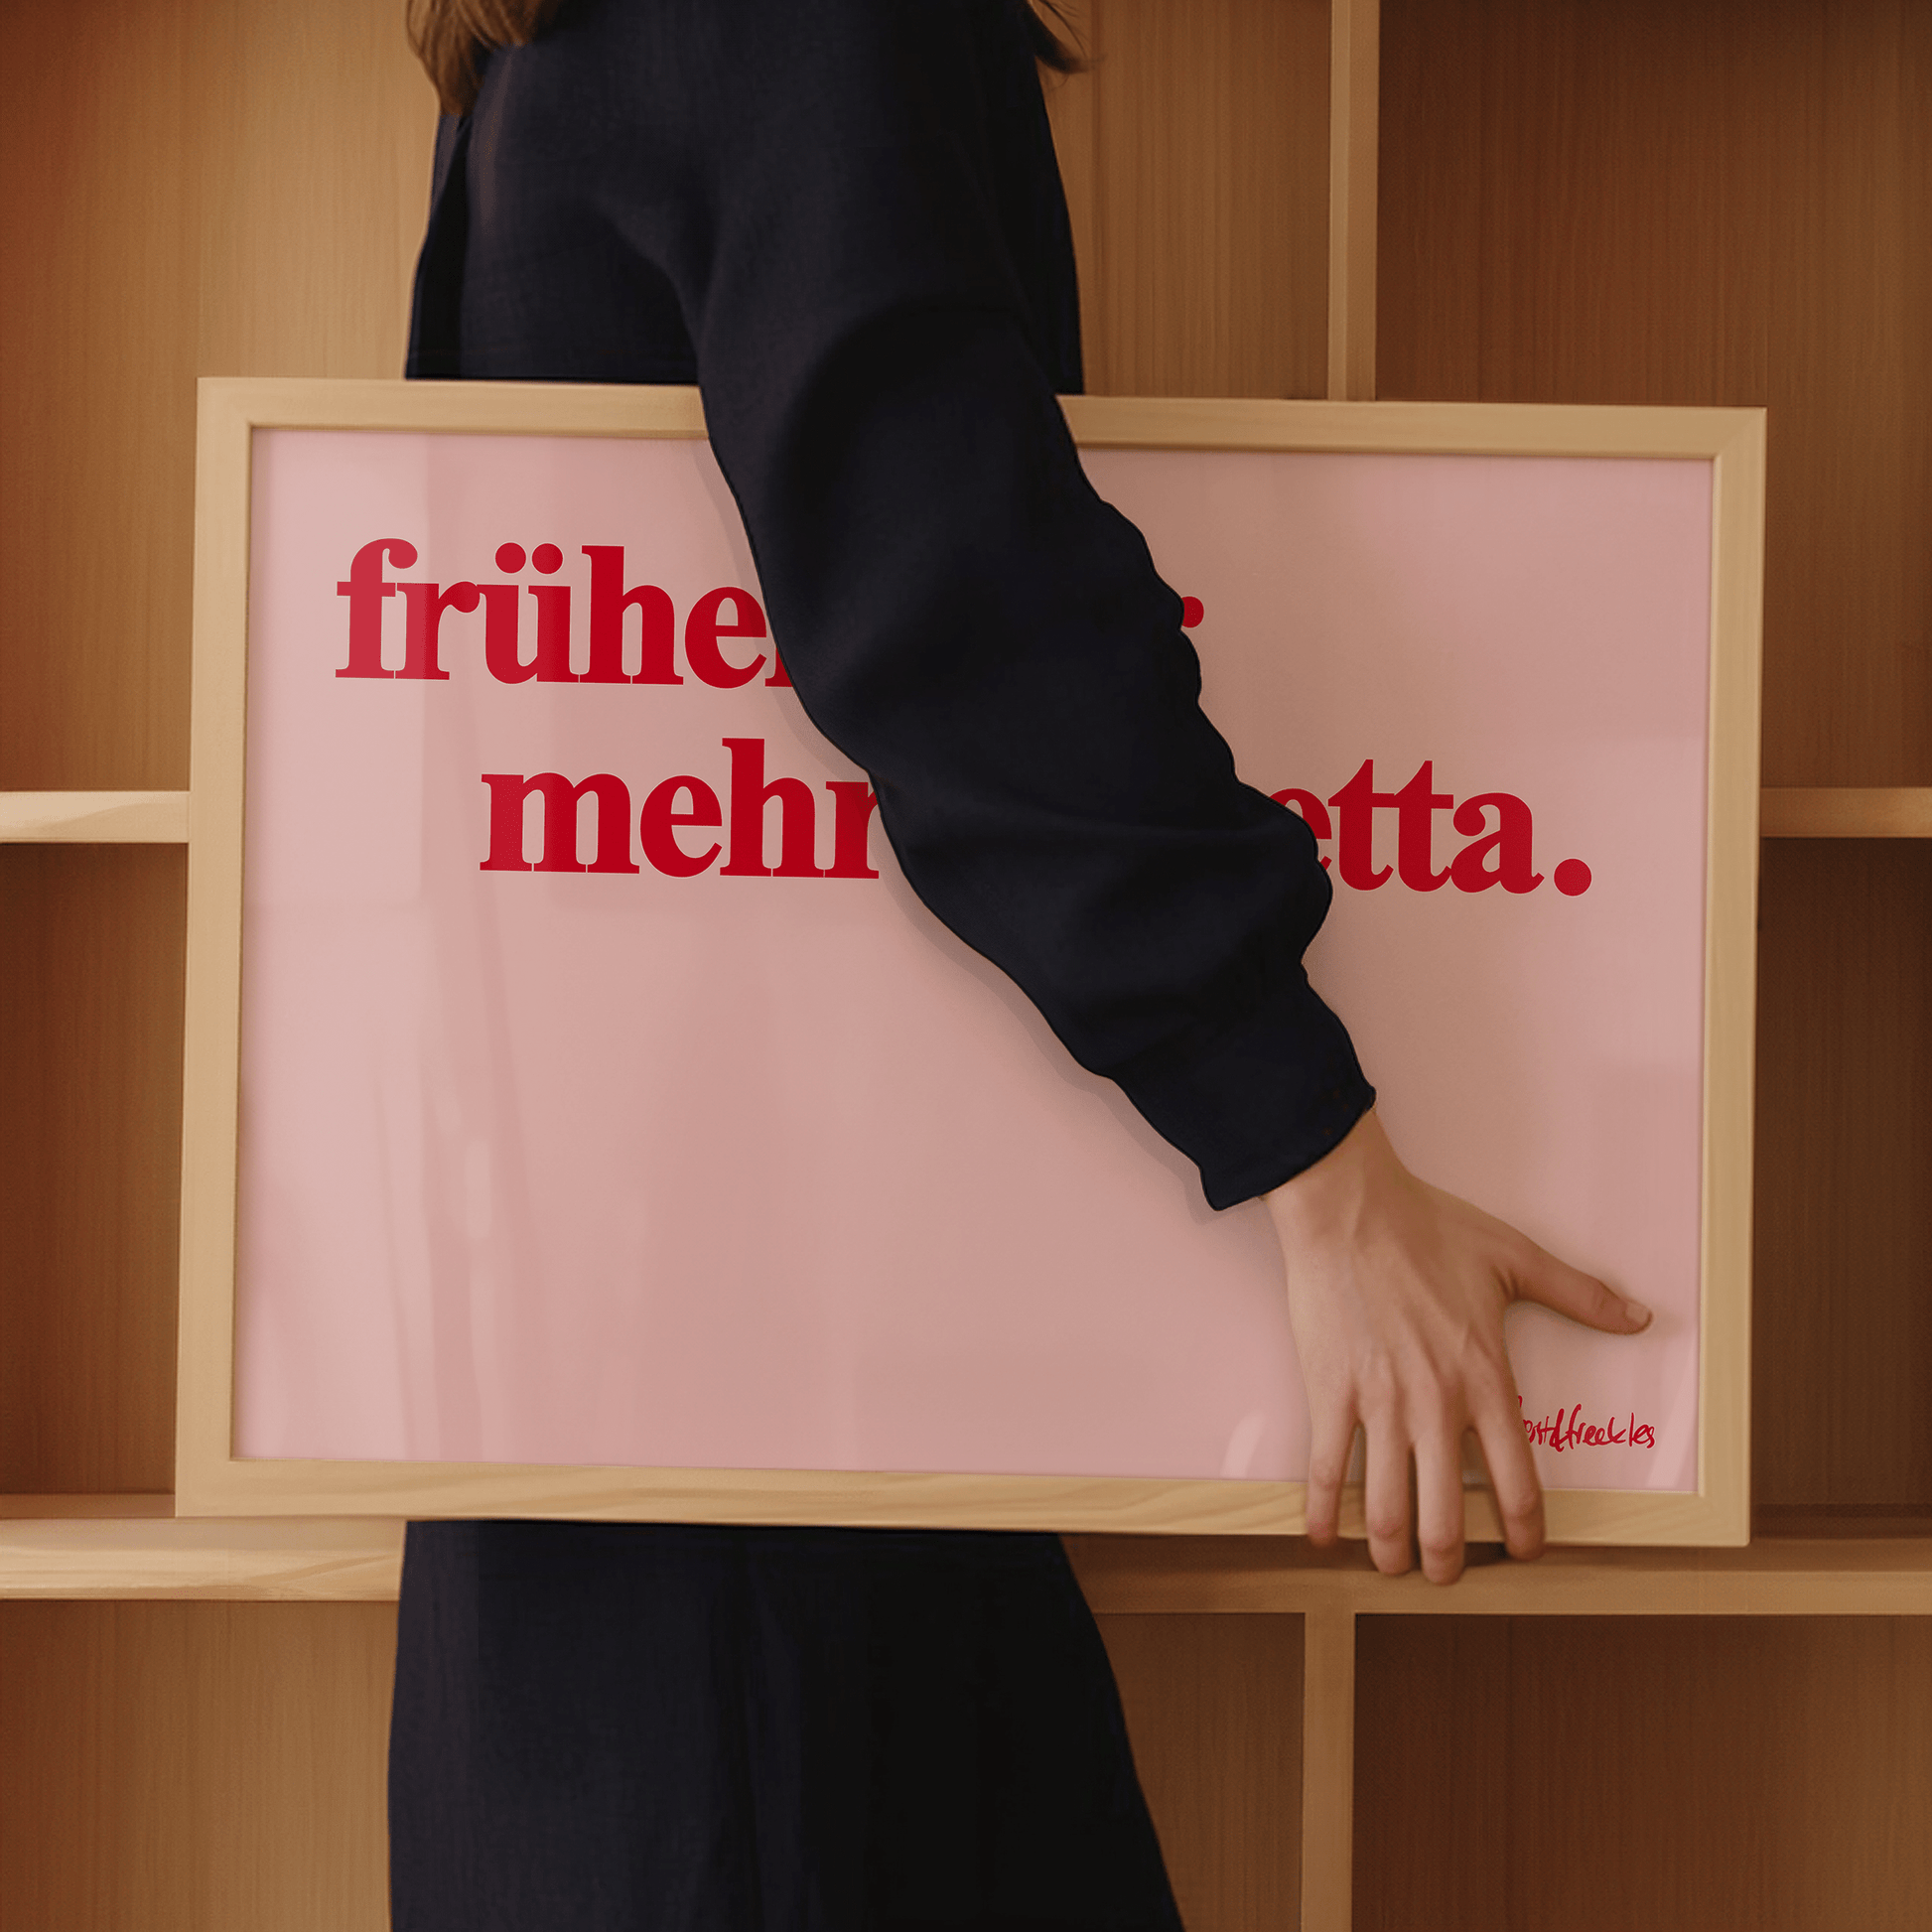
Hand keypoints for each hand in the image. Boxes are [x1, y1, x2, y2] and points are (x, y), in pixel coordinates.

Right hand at [1263, 1109, 1650, 1583]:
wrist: (1350, 1208)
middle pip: (1445, 1517)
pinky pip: (1325, 1471)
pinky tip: (1324, 1536)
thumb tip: (1638, 1315)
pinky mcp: (1330, 1393)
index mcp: (1485, 1379)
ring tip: (1393, 1565)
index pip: (1517, 1482)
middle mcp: (1435, 1405)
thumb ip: (1579, 1294)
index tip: (1522, 1552)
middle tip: (1447, 1574)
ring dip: (1391, 1551)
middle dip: (1448, 1562)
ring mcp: (1379, 1404)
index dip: (1523, 1532)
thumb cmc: (1428, 1228)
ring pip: (1386, 1508)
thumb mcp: (1515, 1258)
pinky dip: (1323, 1514)